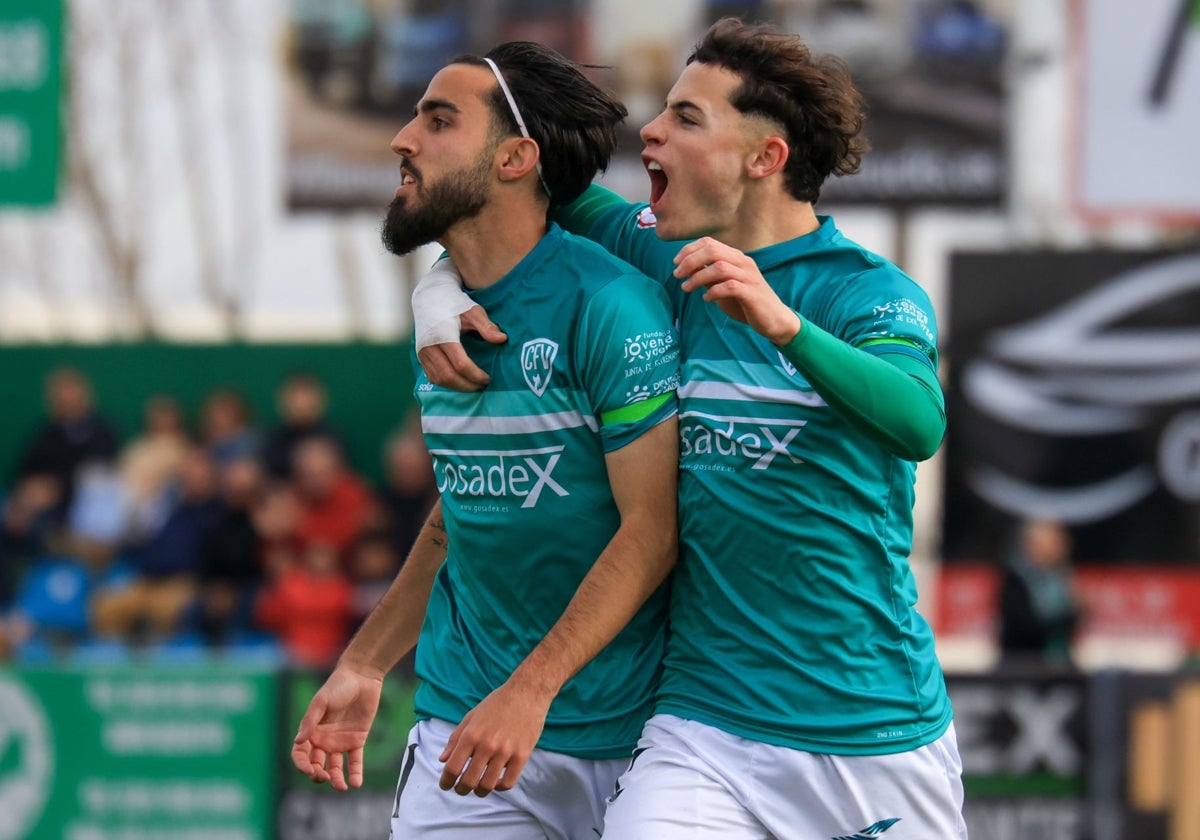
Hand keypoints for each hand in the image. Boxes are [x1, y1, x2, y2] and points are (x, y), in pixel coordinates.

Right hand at [291, 665, 384, 790]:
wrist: (362, 677)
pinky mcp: (356, 740)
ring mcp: (340, 741)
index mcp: (311, 731)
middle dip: (318, 775)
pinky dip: (355, 773)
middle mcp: (323, 740)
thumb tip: (298, 740)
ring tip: (342, 787)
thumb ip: (310, 720)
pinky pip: (354, 761)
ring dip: (336, 779)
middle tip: (324, 777)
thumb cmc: (338, 686)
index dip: (301, 765)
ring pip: (335, 767)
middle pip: (316, 764)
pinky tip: (356, 784)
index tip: (309, 770)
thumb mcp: (321, 701)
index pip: (300, 754)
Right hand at [417, 306, 507, 390]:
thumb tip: (502, 339)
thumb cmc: (454, 303)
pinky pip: (432, 376)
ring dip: (457, 387)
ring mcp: (422, 352)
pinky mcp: (420, 356)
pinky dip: (447, 383)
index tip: (488, 378)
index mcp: (443, 334)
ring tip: (473, 386)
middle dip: (467, 385)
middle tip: (482, 386)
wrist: (429, 296)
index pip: (460, 364)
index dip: (475, 375)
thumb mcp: (473, 311)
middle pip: (448, 376)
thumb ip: (486, 326)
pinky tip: (460, 382)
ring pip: (438, 379)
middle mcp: (429, 345)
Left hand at [438, 681, 552, 796]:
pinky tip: (497, 782)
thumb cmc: (497, 703)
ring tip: (478, 788)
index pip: (452, 767)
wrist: (527, 693)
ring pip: (487, 785)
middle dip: (461, 790)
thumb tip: (442, 759)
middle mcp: (487, 745)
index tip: (445, 785)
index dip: (445, 781)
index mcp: (471, 734)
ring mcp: (505, 751)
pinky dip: (499, 787)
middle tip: (461, 789)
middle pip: (468, 781)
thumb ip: (455, 738)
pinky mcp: (522, 755)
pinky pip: (508, 783)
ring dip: (479, 791)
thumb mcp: (471, 716)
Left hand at [674, 237, 800, 344]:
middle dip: (690, 261)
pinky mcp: (752, 293)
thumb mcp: (723, 287)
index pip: (710, 243)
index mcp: (736, 258)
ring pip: (719, 267)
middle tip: (677, 275)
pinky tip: (706, 299)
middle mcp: (743, 263)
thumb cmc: (747, 302)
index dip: (689, 250)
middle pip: (712, 251)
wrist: (775, 319)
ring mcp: (749, 277)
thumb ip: (709, 277)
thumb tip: (688, 269)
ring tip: (687, 287)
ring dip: (698, 277)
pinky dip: (713, 291)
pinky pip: (729, 286)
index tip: (676, 262)